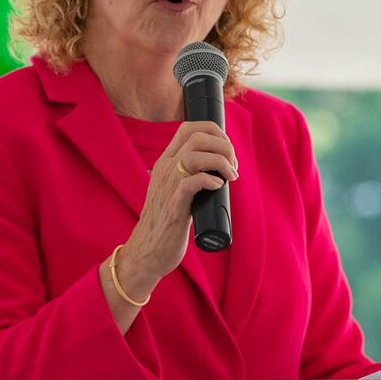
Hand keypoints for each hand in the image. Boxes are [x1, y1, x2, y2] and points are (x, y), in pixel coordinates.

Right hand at [118, 121, 238, 295]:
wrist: (147, 251)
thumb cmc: (166, 223)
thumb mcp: (173, 190)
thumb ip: (188, 177)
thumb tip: (216, 172)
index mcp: (166, 162)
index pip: (188, 128)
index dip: (214, 131)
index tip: (227, 149)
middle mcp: (165, 169)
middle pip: (197, 137)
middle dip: (224, 146)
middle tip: (233, 166)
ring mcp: (168, 187)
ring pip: (196, 155)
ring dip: (221, 162)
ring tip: (231, 176)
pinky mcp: (174, 207)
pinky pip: (191, 183)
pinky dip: (209, 180)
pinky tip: (219, 186)